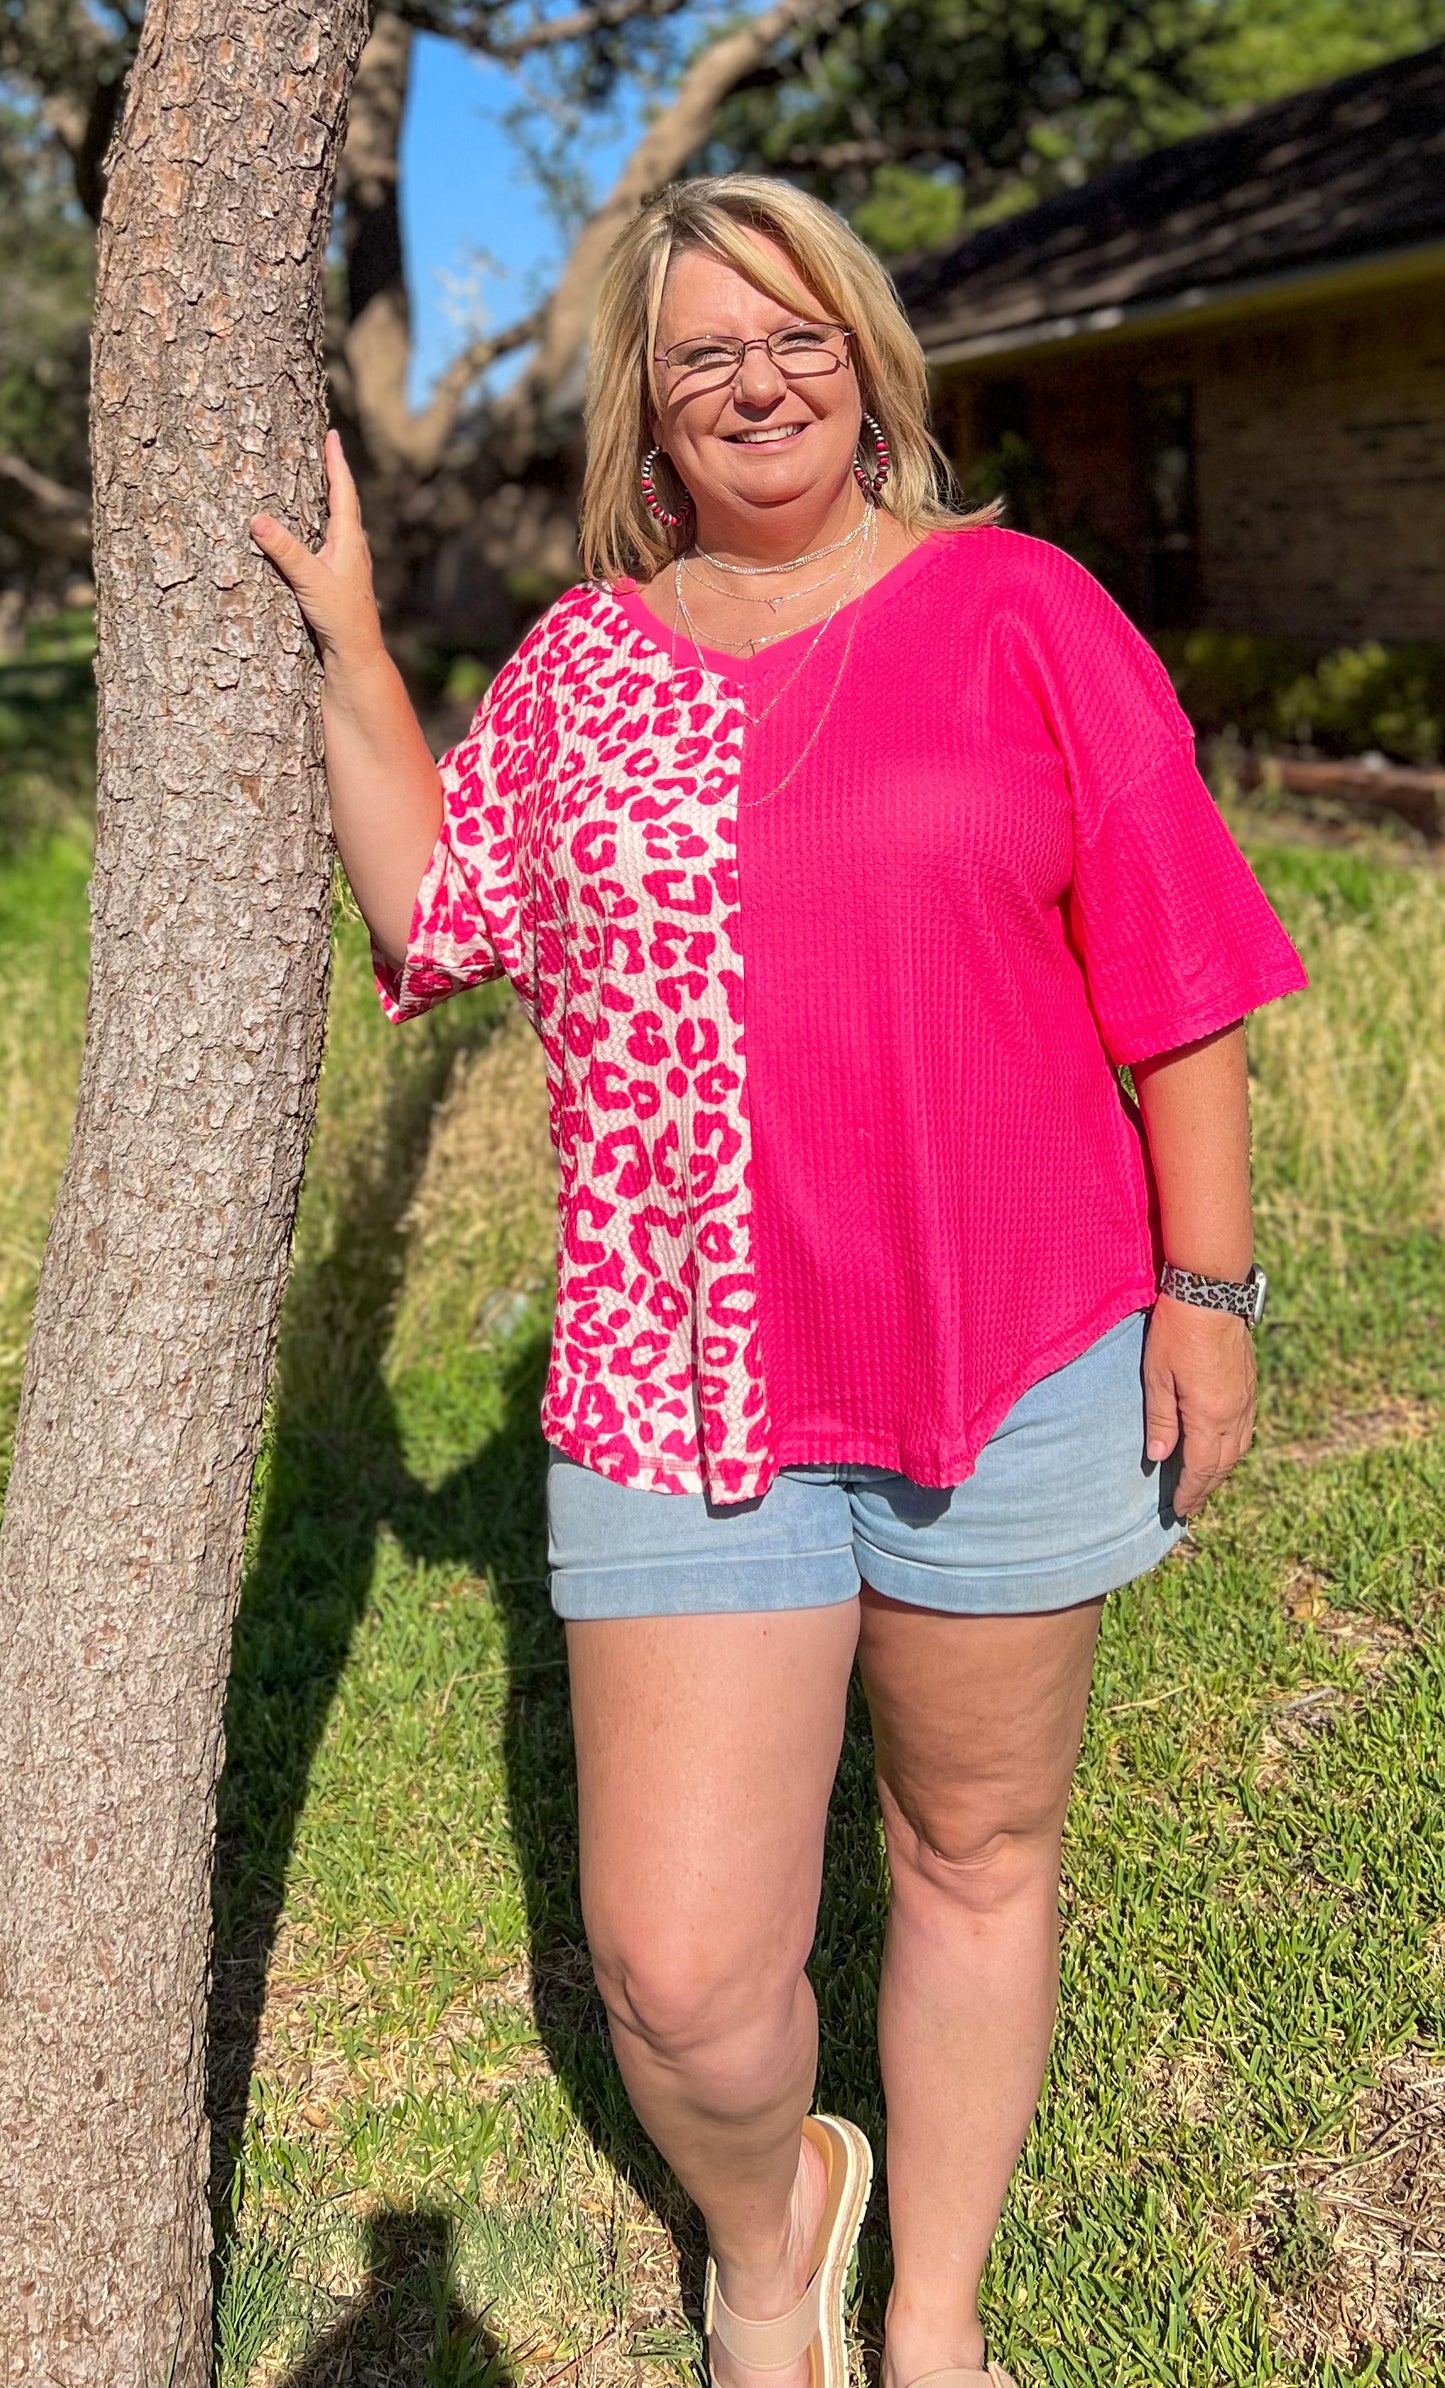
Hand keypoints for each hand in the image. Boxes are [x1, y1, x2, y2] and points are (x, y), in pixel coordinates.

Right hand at [251, 429, 382, 666]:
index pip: (343, 490)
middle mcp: (353, 547)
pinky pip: (334, 538)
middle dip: (335, 473)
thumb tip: (257, 520)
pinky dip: (326, 522)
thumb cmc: (340, 617)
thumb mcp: (309, 581)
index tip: (333, 435)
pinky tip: (319, 530)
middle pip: (345, 500)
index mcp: (349, 540)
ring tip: (323, 479)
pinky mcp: (343, 578)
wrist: (358, 653)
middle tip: (328, 447)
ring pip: (341, 520)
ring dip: (332, 497)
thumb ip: (284, 551)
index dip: (336, 461)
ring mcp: (350, 562)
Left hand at [1143, 1294, 1255, 1516]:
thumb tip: (1159, 1458)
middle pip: (1222, 1464)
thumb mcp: (1157, 1376)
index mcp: (1210, 1416)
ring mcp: (1247, 1399)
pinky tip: (1224, 1450)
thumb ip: (1160, 1420)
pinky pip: (1246, 1429)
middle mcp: (1234, 1413)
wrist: (1211, 1292)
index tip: (1180, 1510)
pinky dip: (1234, 1448)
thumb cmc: (1176, 1332)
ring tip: (1206, 1485)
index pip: (1200, 1467)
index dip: (1190, 1491)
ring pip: (1238, 1448)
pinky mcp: (1250, 1384)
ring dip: (1222, 1471)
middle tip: (1193, 1507)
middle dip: (1206, 1488)